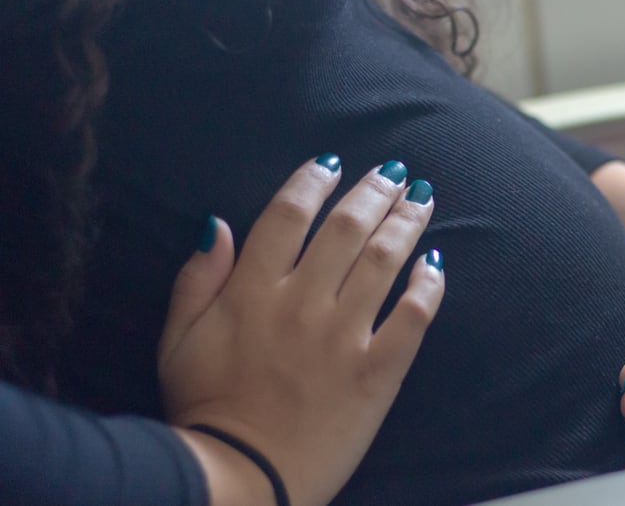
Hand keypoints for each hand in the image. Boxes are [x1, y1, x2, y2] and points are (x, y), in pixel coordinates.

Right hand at [158, 157, 444, 504]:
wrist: (242, 479)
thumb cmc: (205, 409)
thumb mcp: (176, 340)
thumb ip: (197, 279)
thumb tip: (217, 223)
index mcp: (252, 291)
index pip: (288, 215)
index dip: (312, 181)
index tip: (332, 162)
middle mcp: (302, 303)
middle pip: (346, 228)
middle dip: (374, 191)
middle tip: (394, 172)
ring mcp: (344, 336)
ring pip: (384, 261)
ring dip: (407, 222)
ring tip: (423, 197)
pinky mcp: (377, 372)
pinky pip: (414, 317)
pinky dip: (430, 284)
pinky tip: (437, 262)